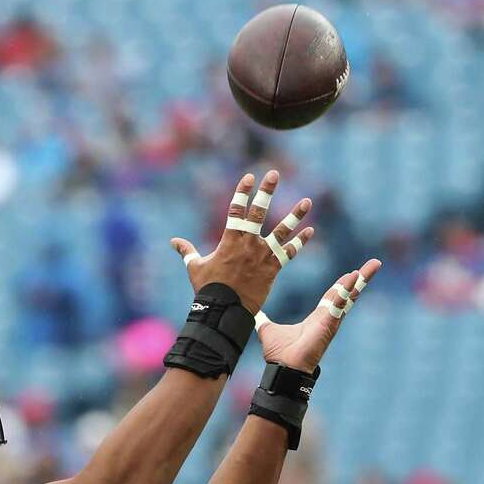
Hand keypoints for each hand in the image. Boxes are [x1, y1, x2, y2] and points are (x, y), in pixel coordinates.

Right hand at [171, 170, 313, 313]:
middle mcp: (248, 243)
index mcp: (230, 239)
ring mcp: (262, 255)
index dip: (242, 192)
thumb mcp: (195, 267)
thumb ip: (187, 251)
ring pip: (282, 231)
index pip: (236, 209)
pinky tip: (310, 230)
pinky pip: (289, 253)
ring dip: (295, 215)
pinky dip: (300, 242)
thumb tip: (173, 241)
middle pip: (259, 212)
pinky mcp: (272, 268)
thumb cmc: (208, 289)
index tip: (249, 177)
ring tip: (307, 201)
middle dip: (266, 191)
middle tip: (274, 174)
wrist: (224, 310)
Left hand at [256, 260, 381, 372]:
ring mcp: (330, 320)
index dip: (343, 284)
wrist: (282, 368)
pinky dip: (347, 289)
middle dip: (362, 278)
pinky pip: (340, 303)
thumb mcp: (268, 330)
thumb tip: (256, 316)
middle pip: (349, 293)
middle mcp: (328, 318)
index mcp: (318, 318)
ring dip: (361, 280)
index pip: (335, 296)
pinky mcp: (328, 324)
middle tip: (374, 263)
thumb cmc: (279, 354)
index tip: (352, 273)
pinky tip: (354, 276)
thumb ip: (264, 321)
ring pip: (350, 295)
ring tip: (374, 264)